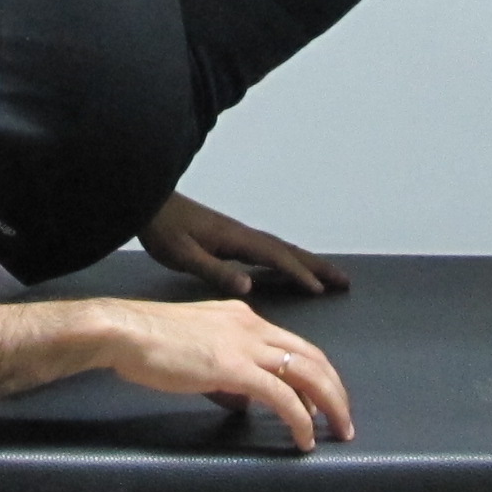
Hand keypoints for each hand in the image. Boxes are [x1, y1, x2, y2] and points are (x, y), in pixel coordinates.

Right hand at [96, 298, 353, 449]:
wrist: (124, 332)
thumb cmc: (148, 344)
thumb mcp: (197, 352)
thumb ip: (225, 376)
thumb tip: (244, 403)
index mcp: (243, 318)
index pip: (294, 345)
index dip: (317, 375)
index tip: (324, 402)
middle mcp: (251, 325)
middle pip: (312, 356)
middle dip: (335, 390)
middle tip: (345, 420)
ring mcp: (244, 344)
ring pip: (307, 372)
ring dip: (330, 404)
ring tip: (339, 431)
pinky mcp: (234, 367)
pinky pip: (281, 395)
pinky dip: (300, 418)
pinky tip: (304, 438)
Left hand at [139, 193, 352, 299]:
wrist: (147, 202)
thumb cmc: (162, 230)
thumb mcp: (183, 255)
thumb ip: (215, 271)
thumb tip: (249, 287)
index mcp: (235, 240)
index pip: (275, 257)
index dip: (298, 273)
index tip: (320, 289)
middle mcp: (242, 235)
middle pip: (288, 250)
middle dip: (316, 266)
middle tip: (344, 281)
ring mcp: (237, 235)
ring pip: (281, 249)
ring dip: (306, 262)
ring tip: (328, 278)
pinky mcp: (229, 238)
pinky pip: (268, 251)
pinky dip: (287, 260)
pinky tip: (288, 270)